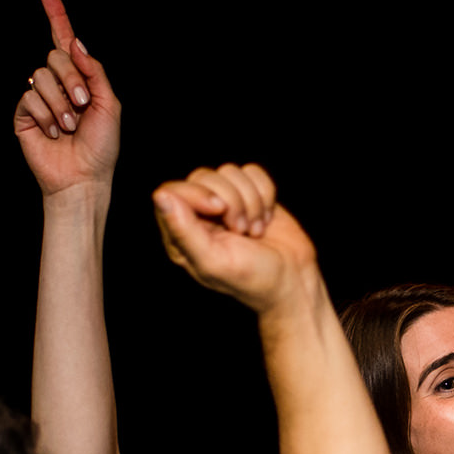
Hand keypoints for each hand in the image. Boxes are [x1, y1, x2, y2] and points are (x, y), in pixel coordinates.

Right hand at [14, 0, 120, 195]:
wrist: (84, 178)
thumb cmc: (101, 145)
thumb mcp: (109, 104)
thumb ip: (94, 71)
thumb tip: (74, 41)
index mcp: (80, 78)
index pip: (63, 40)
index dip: (56, 14)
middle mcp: (57, 83)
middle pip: (54, 57)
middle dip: (72, 80)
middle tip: (84, 105)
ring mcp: (39, 97)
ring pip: (41, 77)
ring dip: (61, 103)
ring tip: (70, 126)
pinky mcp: (23, 114)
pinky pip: (29, 97)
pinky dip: (46, 115)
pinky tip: (54, 132)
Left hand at [152, 164, 316, 312]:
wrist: (294, 281)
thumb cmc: (253, 279)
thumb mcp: (213, 261)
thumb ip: (183, 230)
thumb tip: (160, 195)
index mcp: (182, 233)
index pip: (175, 191)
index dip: (199, 193)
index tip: (220, 210)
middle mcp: (200, 215)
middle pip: (204, 176)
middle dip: (232, 200)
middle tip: (241, 230)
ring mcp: (227, 202)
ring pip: (230, 172)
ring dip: (252, 201)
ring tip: (255, 230)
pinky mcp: (251, 194)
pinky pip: (253, 172)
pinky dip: (266, 193)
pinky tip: (266, 219)